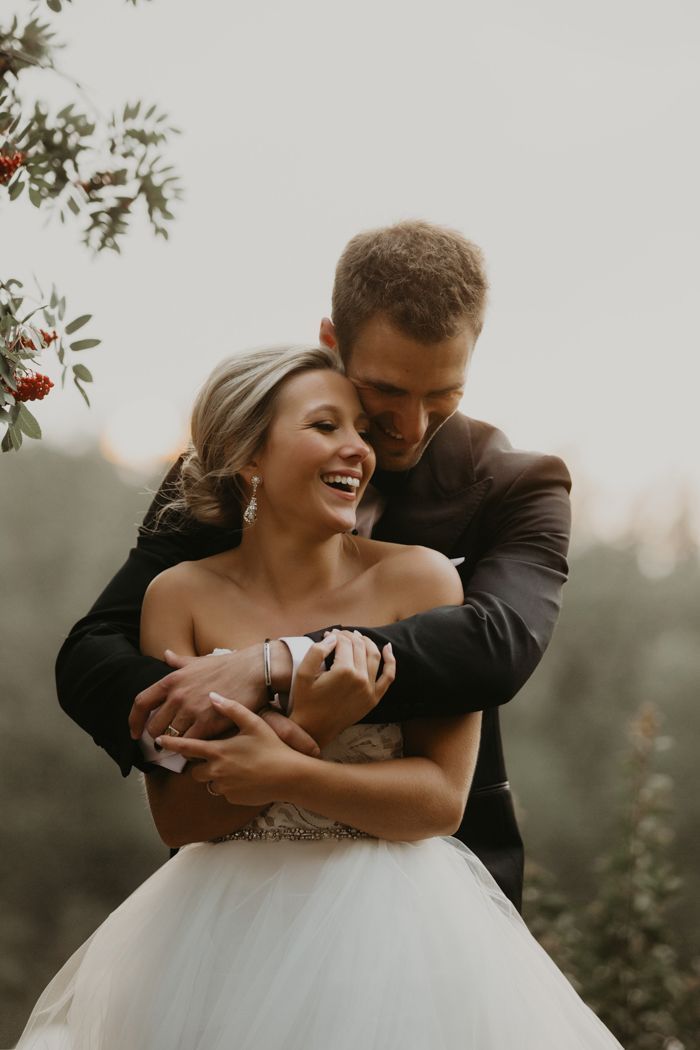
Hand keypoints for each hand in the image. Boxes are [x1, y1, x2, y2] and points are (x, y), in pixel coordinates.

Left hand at [129, 642, 291, 741]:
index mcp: (172, 680)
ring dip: (176, 744)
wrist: (254, 671)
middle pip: (155, 726)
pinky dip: (191, 749)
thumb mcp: (198, 661)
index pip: (141, 703)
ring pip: (172, 737)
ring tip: (184, 746)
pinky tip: (197, 749)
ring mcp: (191, 710)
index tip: (135, 732)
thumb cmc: (228, 665)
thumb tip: (166, 654)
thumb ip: (179, 662)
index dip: (134, 721)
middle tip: (168, 740)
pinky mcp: (207, 724)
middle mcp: (177, 696)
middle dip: (159, 736)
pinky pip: (190, 744)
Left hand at [156, 693, 301, 805]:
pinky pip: (224, 792)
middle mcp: (216, 771)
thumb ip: (231, 708)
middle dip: (200, 765)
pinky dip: (230, 786)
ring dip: (215, 776)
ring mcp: (224, 787)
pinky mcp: (232, 799)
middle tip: (216, 756)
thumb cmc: (271, 747)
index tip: (158, 741)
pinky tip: (246, 777)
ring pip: (209, 783)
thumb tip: (213, 695)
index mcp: (218, 751)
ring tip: (236, 766)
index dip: (171, 744)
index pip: (187, 747)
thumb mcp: (254, 723)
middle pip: (194, 771)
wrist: (288, 776)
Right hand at [291, 630, 395, 746]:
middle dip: (349, 636)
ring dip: (367, 642)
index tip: (328, 634)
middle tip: (340, 634)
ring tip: (358, 636)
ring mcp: (370, 689)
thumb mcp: (303, 674)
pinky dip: (391, 661)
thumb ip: (316, 651)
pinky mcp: (374, 698)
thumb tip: (333, 638)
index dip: (336, 635)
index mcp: (343, 671)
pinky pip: (388, 676)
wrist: (314, 729)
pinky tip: (388, 648)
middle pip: (359, 646)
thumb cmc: (305, 701)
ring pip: (374, 656)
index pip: (344, 642)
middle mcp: (360, 679)